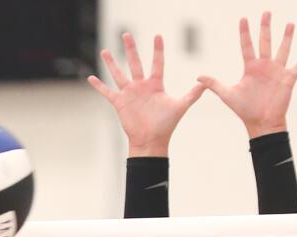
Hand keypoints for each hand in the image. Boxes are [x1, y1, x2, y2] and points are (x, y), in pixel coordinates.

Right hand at [87, 33, 203, 156]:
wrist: (152, 141)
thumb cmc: (166, 125)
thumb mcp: (180, 106)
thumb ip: (192, 94)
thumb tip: (205, 82)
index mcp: (155, 85)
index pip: (157, 63)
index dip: (157, 49)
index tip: (157, 35)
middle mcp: (141, 86)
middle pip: (135, 62)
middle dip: (130, 48)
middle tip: (126, 34)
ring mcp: (129, 94)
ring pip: (118, 74)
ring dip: (111, 63)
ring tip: (104, 51)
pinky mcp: (120, 103)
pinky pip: (107, 92)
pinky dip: (98, 86)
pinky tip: (90, 77)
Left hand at [198, 12, 296, 138]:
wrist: (260, 123)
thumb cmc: (245, 110)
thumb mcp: (227, 94)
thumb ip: (214, 84)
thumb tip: (198, 76)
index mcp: (250, 68)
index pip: (246, 45)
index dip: (244, 32)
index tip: (243, 18)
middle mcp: (264, 66)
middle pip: (265, 42)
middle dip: (265, 27)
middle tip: (266, 12)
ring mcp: (277, 71)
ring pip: (283, 49)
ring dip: (287, 37)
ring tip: (289, 23)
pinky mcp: (288, 79)